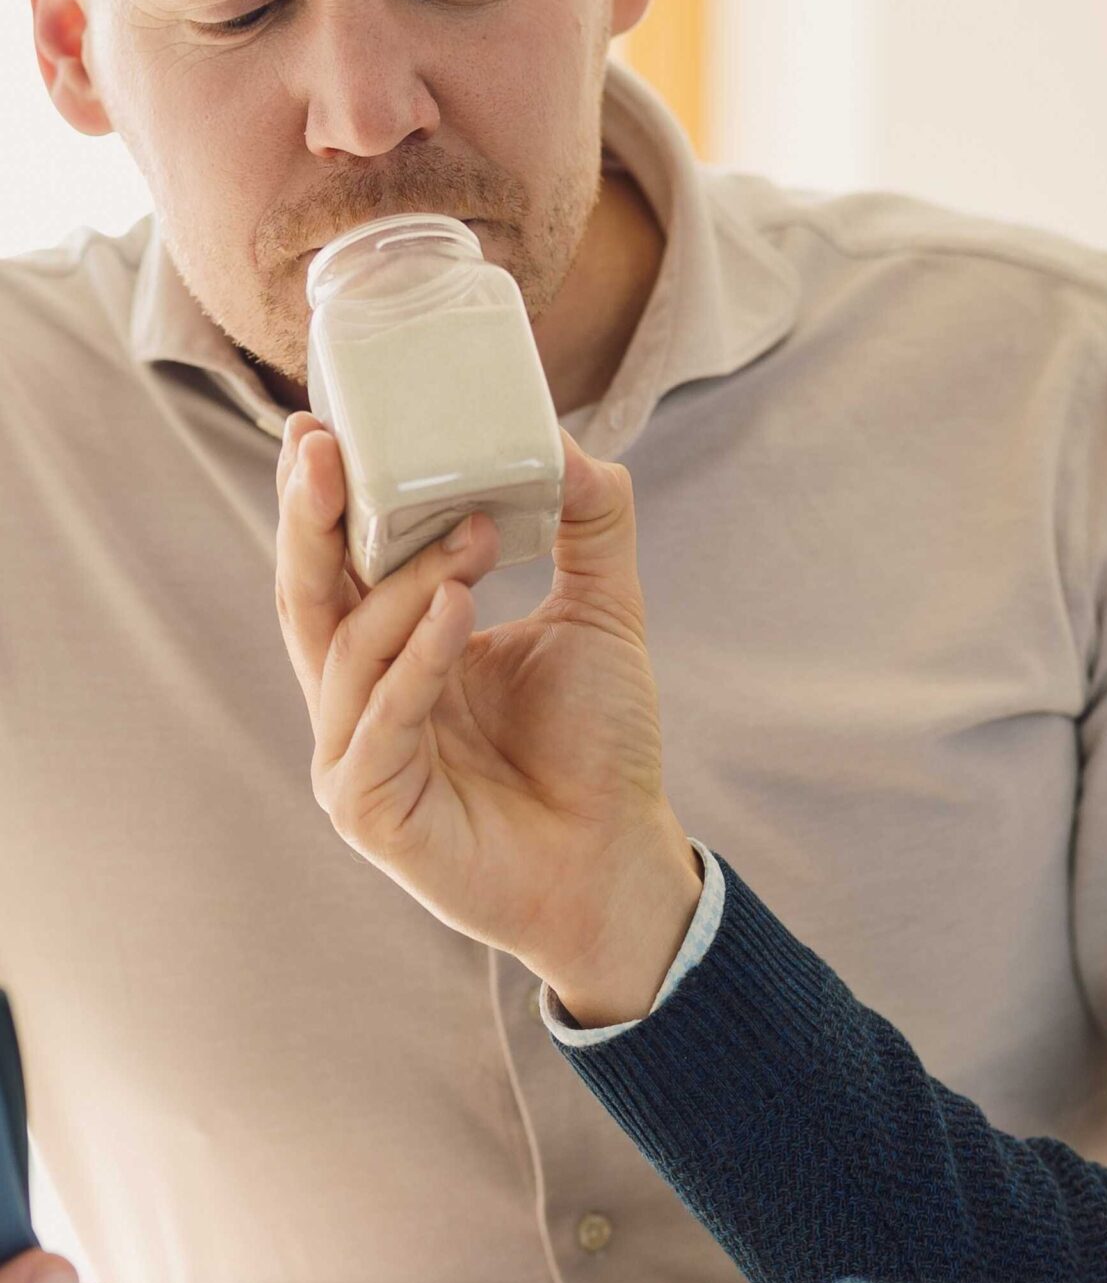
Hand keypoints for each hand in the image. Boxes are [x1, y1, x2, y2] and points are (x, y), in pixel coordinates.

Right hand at [274, 418, 702, 1020]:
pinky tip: (456, 607)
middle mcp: (361, 696)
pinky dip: (415, 659)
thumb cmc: (600, 746)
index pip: (341, 559)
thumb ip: (589, 525)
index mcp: (396, 648)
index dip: (324, 496)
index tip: (322, 423)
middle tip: (329, 446)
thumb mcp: (602, 613)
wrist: (621, 859)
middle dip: (313, 517)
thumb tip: (566, 438)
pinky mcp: (370, 808)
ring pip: (348, 649)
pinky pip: (381, 720)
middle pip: (310, 594)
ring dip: (403, 583)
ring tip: (469, 535)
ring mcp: (355, 754)